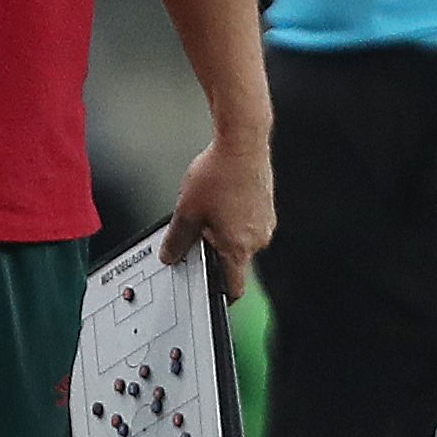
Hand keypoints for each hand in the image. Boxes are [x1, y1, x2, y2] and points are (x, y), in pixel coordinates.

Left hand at [160, 132, 274, 298]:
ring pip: (240, 239)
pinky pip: (247, 222)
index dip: (219, 294)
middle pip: (234, 260)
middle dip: (214, 252)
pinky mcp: (265, 205)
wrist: (242, 141)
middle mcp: (257, 238)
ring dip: (223, 233)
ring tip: (208, 209)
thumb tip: (171, 255)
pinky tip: (221, 198)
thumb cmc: (221, 173)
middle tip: (196, 235)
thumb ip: (177, 240)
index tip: (209, 293)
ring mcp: (265, 221)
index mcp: (239, 247)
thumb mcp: (186, 211)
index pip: (234, 287)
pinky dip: (233, 217)